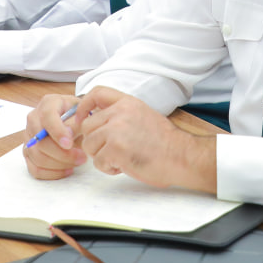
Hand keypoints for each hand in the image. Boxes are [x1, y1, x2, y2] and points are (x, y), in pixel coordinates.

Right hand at [23, 94, 85, 179]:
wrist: (76, 123)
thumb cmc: (80, 117)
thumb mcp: (83, 114)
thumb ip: (76, 123)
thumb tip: (68, 134)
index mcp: (48, 103)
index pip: (47, 116)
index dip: (57, 131)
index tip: (69, 144)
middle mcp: (34, 118)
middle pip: (40, 141)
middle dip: (62, 154)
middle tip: (82, 157)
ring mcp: (29, 136)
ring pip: (37, 157)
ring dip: (60, 164)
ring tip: (78, 162)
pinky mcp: (28, 153)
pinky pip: (35, 169)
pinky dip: (52, 173)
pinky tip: (67, 170)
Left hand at [76, 87, 215, 191]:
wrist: (181, 156)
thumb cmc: (165, 142)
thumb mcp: (142, 115)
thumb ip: (121, 114)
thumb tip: (98, 121)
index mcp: (127, 102)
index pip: (96, 93)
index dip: (83, 106)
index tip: (81, 119)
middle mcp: (120, 113)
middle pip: (87, 126)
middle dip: (95, 142)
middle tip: (113, 150)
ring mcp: (116, 130)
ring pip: (89, 145)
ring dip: (102, 156)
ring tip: (121, 159)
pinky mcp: (115, 149)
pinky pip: (98, 162)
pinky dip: (109, 168)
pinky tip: (124, 166)